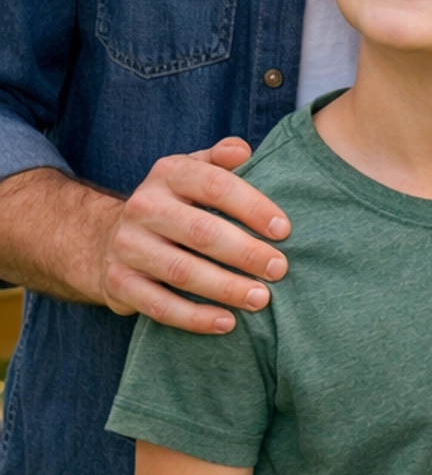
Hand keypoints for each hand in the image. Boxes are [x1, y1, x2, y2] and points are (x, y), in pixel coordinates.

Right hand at [95, 139, 289, 333]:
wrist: (105, 239)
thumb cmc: (171, 204)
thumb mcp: (191, 172)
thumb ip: (219, 160)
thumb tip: (243, 151)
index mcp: (168, 174)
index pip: (215, 185)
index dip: (252, 207)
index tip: (284, 230)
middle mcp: (144, 207)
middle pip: (201, 231)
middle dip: (246, 252)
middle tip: (279, 269)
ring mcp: (128, 247)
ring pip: (183, 272)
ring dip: (226, 288)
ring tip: (261, 299)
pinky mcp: (119, 284)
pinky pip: (161, 306)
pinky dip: (196, 318)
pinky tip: (227, 322)